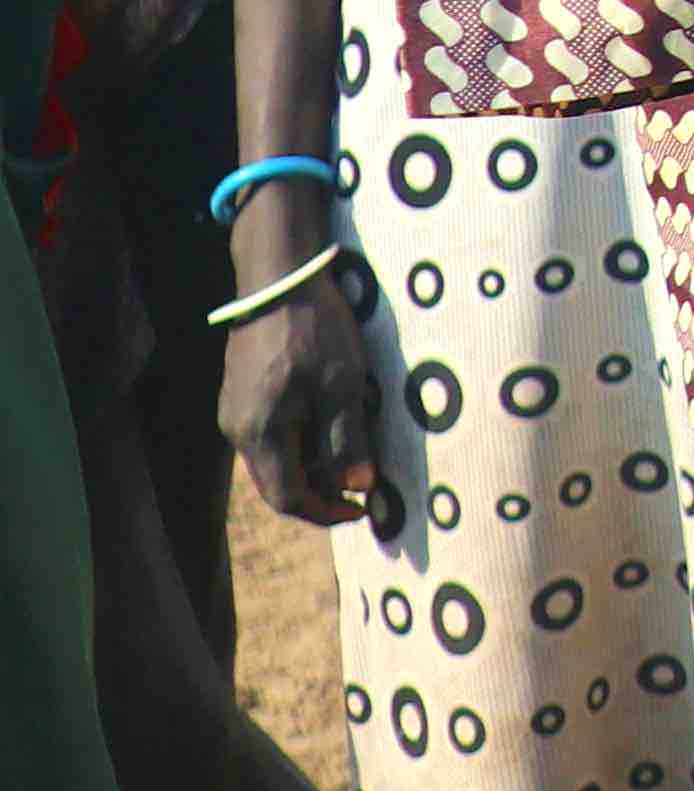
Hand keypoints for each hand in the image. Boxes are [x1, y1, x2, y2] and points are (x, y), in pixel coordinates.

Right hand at [223, 272, 389, 534]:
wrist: (277, 279)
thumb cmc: (314, 330)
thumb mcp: (342, 384)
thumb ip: (347, 440)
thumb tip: (358, 487)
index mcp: (260, 434)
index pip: (287, 498)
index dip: (326, 511)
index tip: (362, 509)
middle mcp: (237, 431)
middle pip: (276, 483)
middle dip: (318, 492)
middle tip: (360, 485)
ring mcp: (233, 411)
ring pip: (272, 459)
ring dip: (309, 466)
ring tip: (349, 453)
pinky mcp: (238, 393)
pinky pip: (267, 434)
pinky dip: (297, 442)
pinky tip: (325, 424)